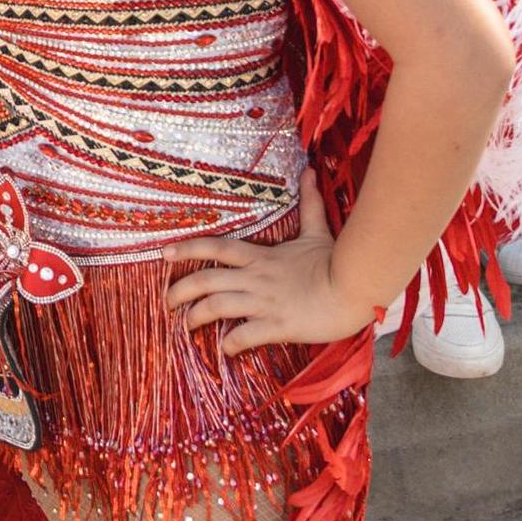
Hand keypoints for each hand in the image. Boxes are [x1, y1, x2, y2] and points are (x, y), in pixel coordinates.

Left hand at [165, 174, 370, 356]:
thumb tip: (309, 172)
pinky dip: (229, 343)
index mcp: (262, 258)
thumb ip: (309, 205)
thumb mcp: (319, 230)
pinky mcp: (278, 326)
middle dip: (179, 291)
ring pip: (217, 307)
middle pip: (206, 281)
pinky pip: (244, 336)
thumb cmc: (337, 261)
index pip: (216, 249)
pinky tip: (225, 349)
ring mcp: (265, 303)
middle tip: (166, 302)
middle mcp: (256, 279)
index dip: (188, 249)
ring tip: (187, 325)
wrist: (358, 286)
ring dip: (196, 317)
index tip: (164, 253)